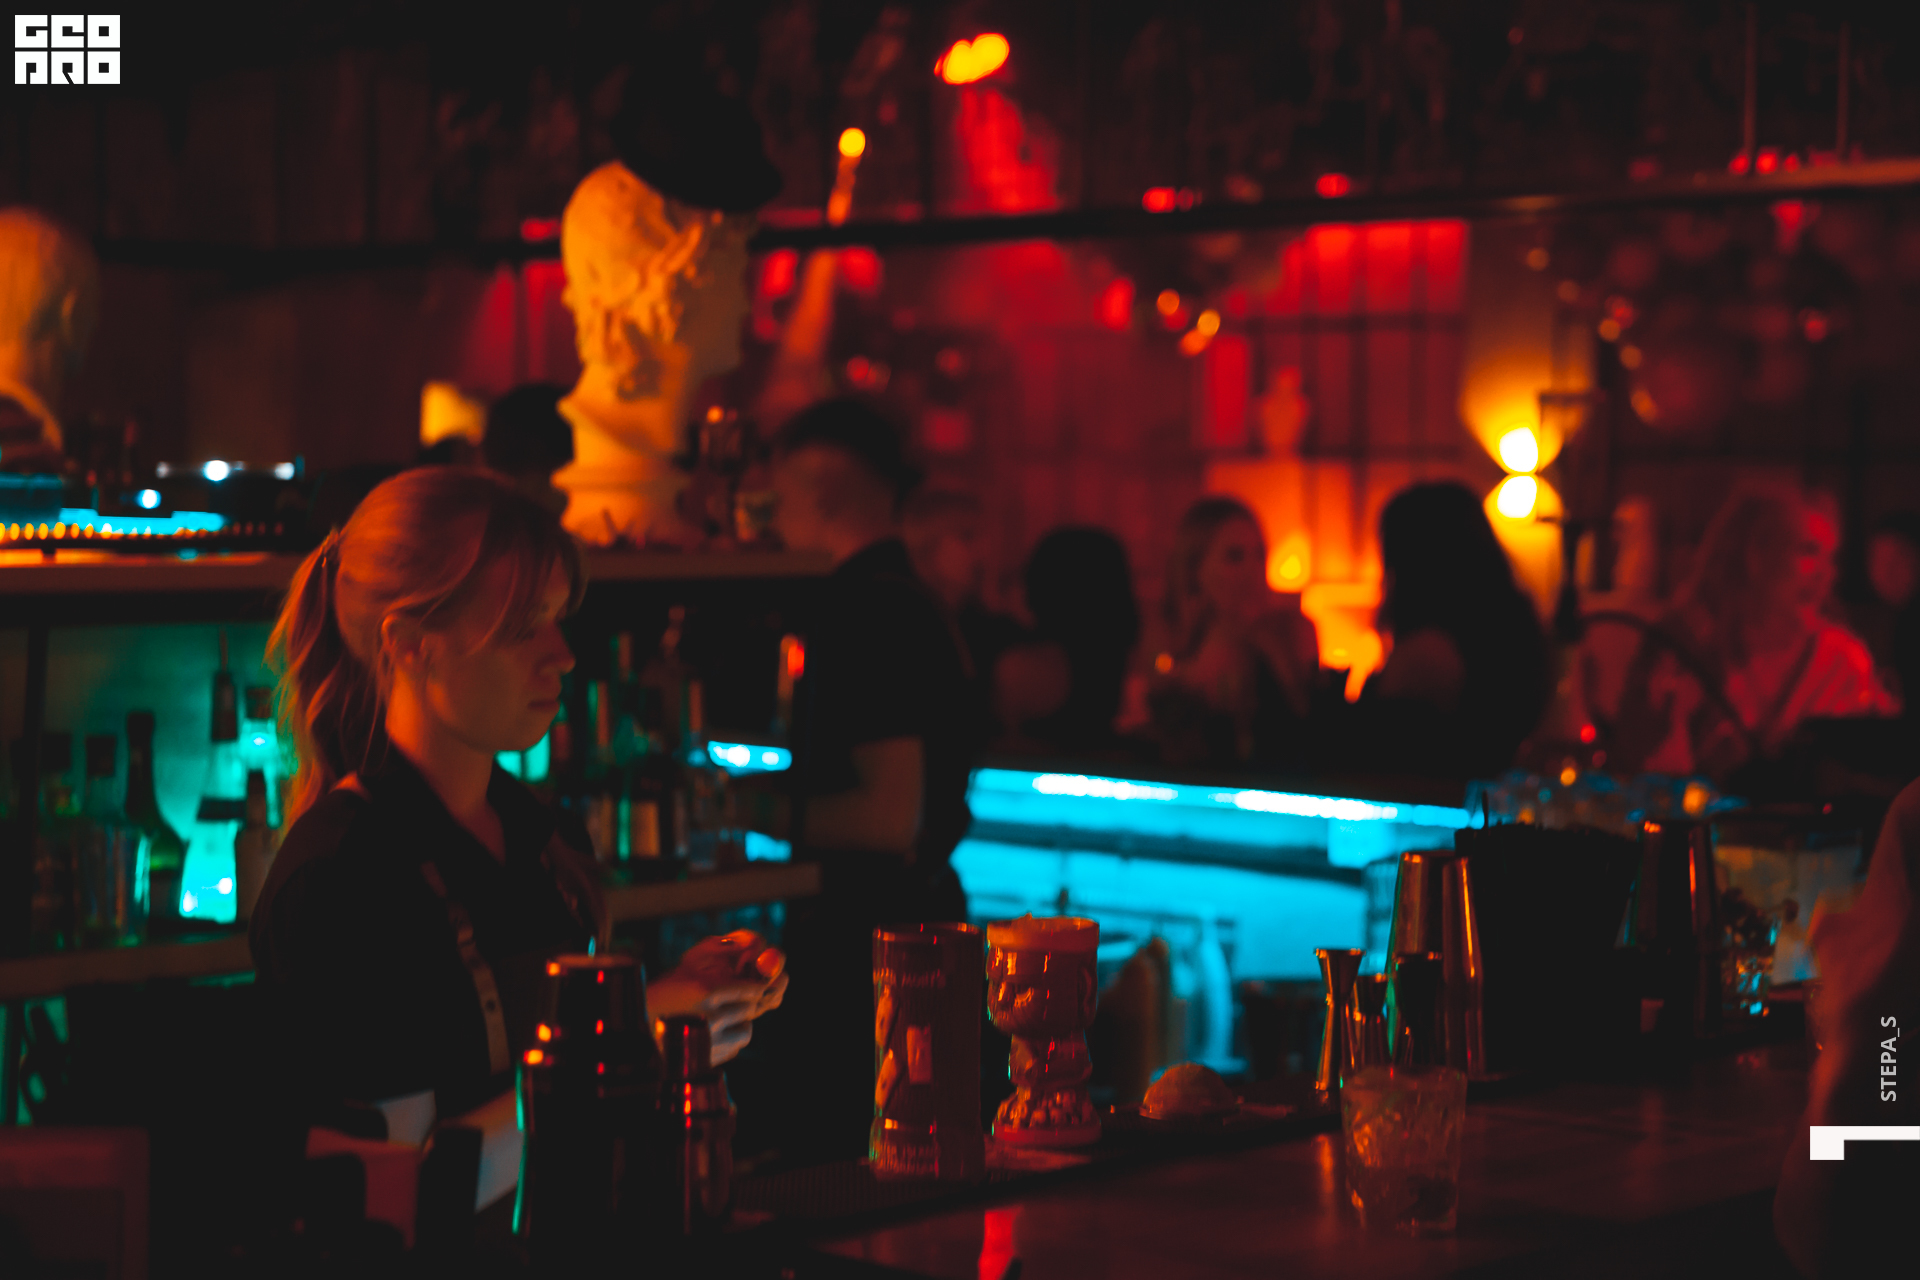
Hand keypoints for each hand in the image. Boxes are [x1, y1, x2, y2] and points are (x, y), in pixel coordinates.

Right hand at [648, 931, 789, 1064]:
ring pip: (745, 1032)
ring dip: (740, 1024)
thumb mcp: (685, 973)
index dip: (756, 987)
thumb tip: (746, 958)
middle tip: (740, 1001)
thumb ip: (717, 969)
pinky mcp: (707, 1061)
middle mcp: (711, 1018)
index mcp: (706, 992)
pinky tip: (712, 1035)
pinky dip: (729, 1041)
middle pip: (750, 1010)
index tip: (757, 986)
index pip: (749, 989)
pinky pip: (733, 1049)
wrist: (634, 1032)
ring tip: (724, 1020)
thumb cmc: (659, 996)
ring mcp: (710, 1042)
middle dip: (747, 1003)